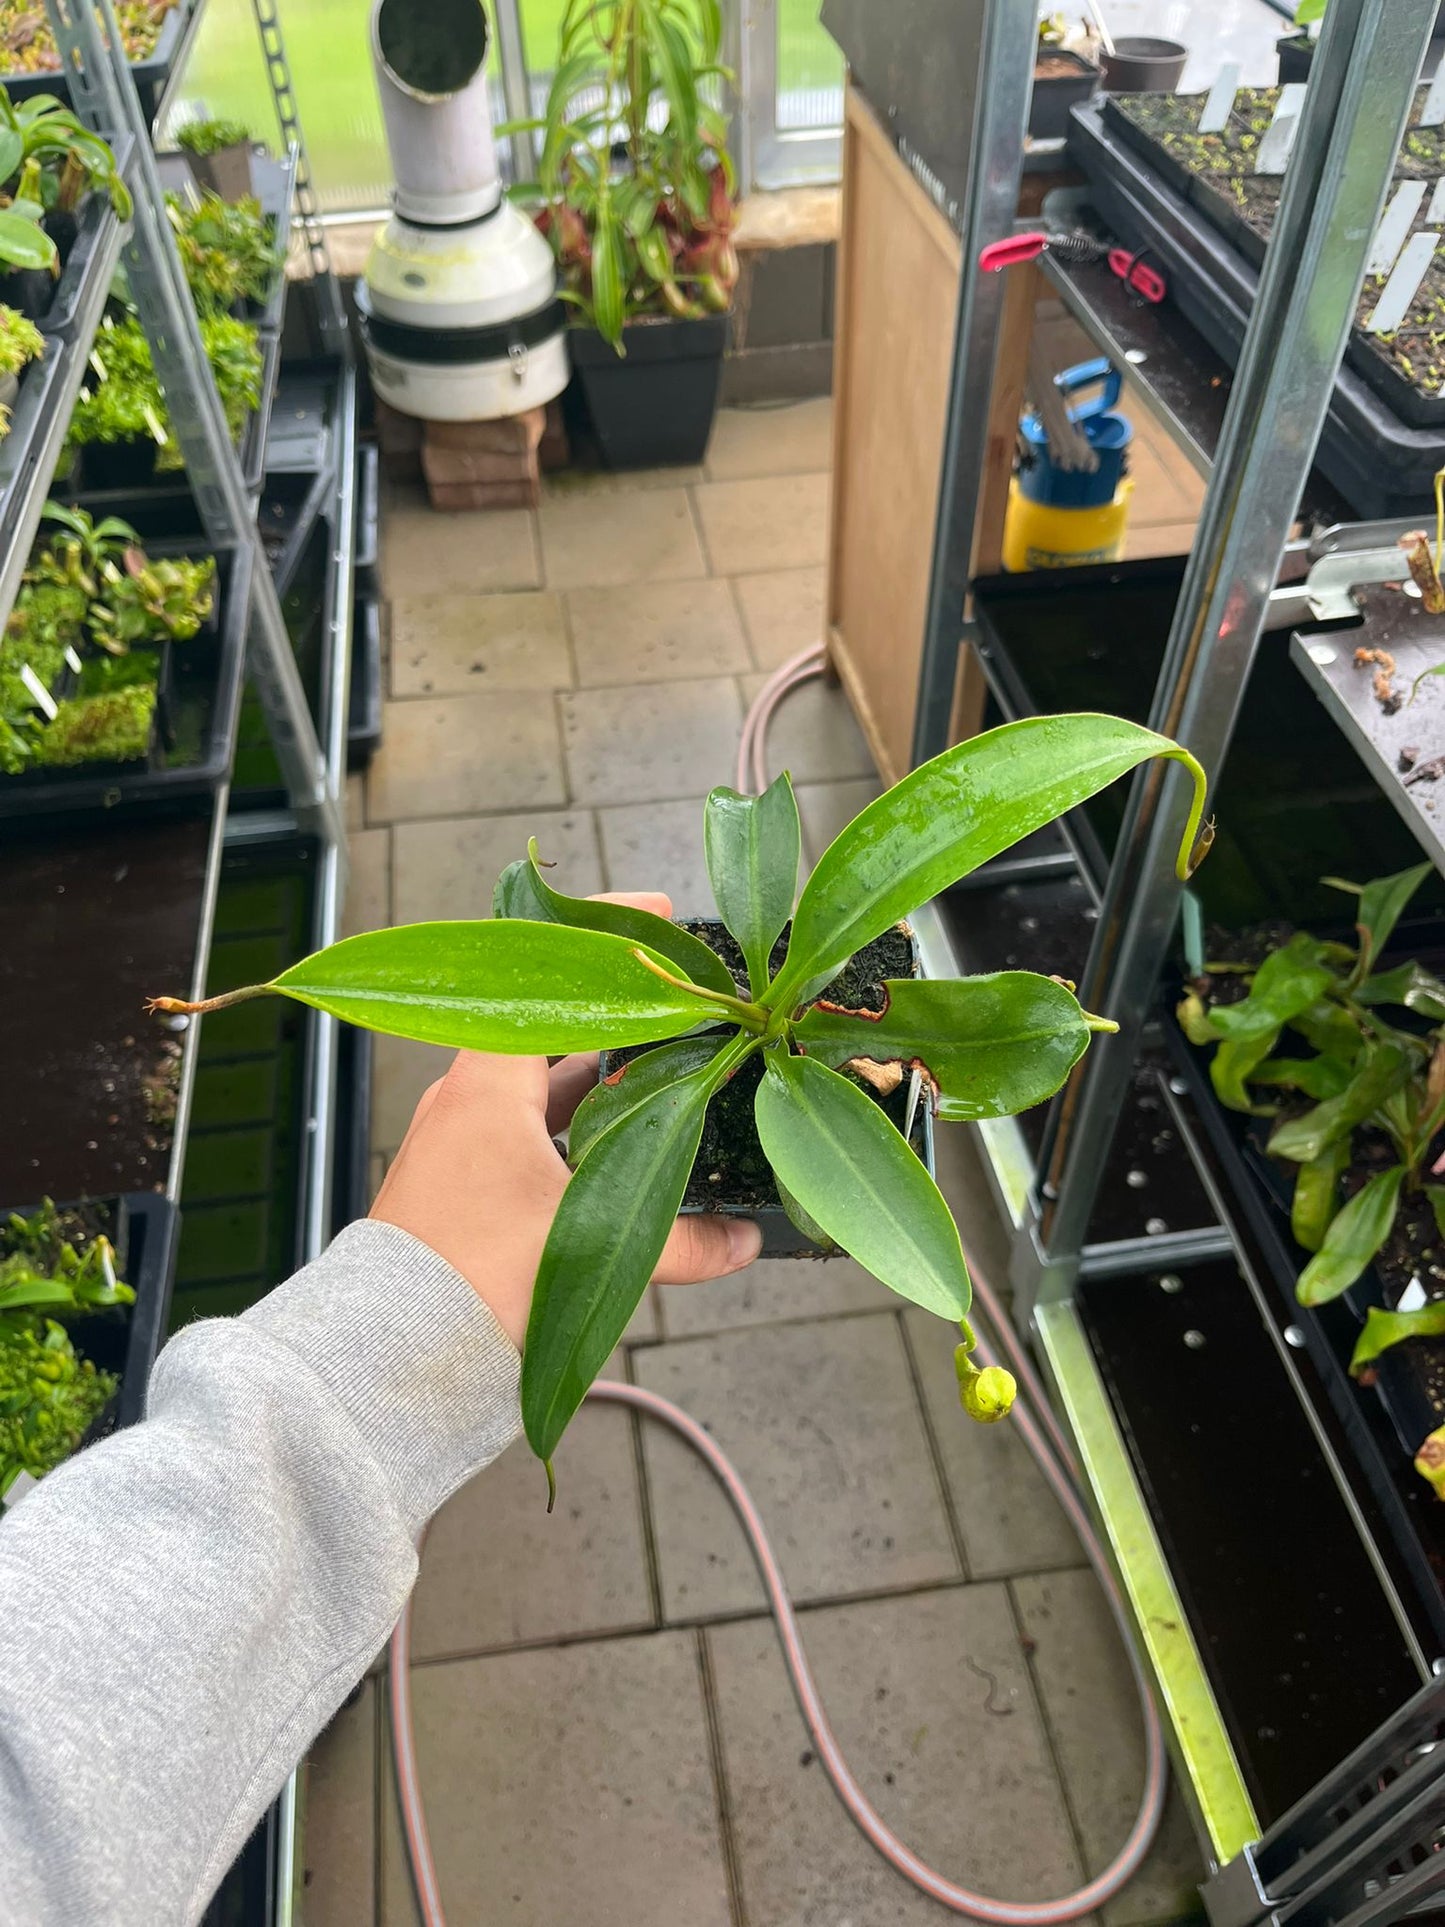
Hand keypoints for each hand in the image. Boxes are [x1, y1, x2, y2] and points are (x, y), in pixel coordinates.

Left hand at [369, 892, 762, 1347]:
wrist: (389, 1359)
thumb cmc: (473, 1278)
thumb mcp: (586, 1246)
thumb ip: (681, 1242)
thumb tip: (746, 1242)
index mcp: (486, 1083)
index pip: (544, 975)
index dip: (603, 937)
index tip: (658, 913)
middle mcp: (468, 1100)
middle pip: (555, 1029)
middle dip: (623, 1016)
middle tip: (687, 1005)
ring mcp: (462, 1144)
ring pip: (544, 1089)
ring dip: (605, 1081)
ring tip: (674, 1074)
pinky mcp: (464, 1189)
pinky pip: (531, 1136)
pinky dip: (580, 1134)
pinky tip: (625, 1155)